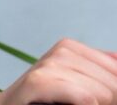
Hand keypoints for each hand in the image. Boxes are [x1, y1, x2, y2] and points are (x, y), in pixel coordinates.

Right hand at [0, 39, 116, 104]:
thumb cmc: (41, 101)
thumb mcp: (71, 82)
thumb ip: (96, 70)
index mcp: (71, 48)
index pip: (115, 68)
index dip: (114, 93)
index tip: (102, 100)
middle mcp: (62, 50)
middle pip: (112, 83)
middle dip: (108, 102)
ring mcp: (49, 64)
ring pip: (101, 92)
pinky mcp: (39, 81)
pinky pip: (85, 98)